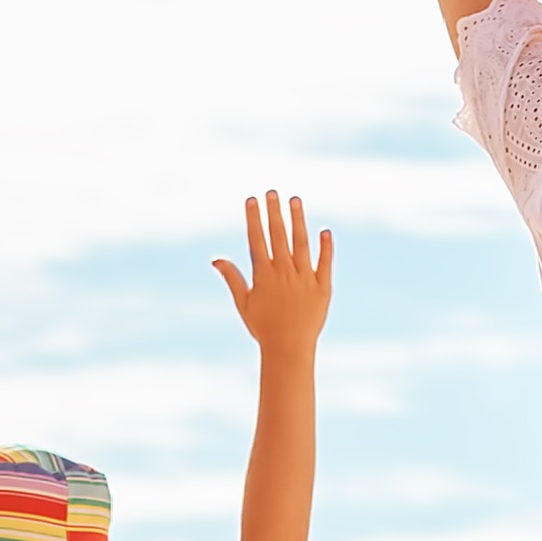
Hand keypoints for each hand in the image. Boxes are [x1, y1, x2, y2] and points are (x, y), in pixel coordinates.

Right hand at [214, 191, 333, 351]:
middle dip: (274, 212)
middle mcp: (284, 273)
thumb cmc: (263, 327)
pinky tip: (324, 230)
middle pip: (279, 236)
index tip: (252, 200)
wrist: (289, 349)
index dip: (254, 218)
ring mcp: (305, 278)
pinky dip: (325, 247)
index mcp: (264, 275)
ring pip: (302, 243)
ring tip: (295, 200)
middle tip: (272, 191)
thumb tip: (215, 258)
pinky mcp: (323, 287)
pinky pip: (325, 263)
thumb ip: (232, 278)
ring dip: (298, 220)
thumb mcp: (244, 303)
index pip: (257, 239)